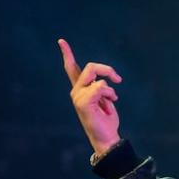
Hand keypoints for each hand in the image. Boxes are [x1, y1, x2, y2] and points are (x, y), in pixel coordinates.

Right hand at [57, 37, 122, 155]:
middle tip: (118, 79)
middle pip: (90, 67)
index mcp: (81, 89)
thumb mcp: (105, 100)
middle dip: (107, 69)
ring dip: (110, 89)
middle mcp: (76, 91)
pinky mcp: (82, 102)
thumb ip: (100, 88)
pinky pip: (100, 87)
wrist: (106, 138)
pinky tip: (109, 104)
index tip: (61, 41)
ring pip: (97, 78)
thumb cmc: (106, 121)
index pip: (71, 68)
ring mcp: (78, 96)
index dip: (67, 54)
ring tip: (112, 100)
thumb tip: (103, 80)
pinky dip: (109, 94)